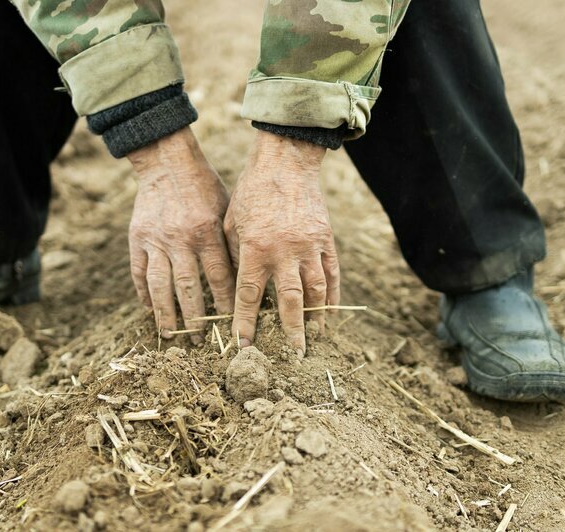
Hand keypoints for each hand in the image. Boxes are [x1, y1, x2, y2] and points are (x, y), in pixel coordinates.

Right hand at [127, 127, 234, 342]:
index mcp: (206, 232)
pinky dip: (142, 293)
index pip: (217, 277)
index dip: (223, 303)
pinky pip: (138, 272)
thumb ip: (229, 242)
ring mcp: (156, 240)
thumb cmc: (204, 186)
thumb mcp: (225, 210)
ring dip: (165, 314)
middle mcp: (180, 239)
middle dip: (193, 318)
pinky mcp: (137, 238)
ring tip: (169, 334)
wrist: (167, 161)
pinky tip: (148, 310)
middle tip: (198, 339)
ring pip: (159, 286)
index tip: (229, 324)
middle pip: (187, 288)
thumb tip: (242, 277)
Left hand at [224, 130, 339, 353]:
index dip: (247, 324)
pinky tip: (331, 312)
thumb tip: (237, 288)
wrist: (285, 162)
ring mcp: (309, 247)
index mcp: (256, 249)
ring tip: (316, 339)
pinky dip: (333, 295)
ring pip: (317, 291)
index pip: (250, 296)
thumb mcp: (231, 223)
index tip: (245, 346)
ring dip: (316, 318)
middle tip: (293, 356)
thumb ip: (235, 257)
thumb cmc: (250, 192)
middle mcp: (284, 252)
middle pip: (290, 302)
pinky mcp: (326, 239)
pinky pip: (333, 273)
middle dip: (291, 332)